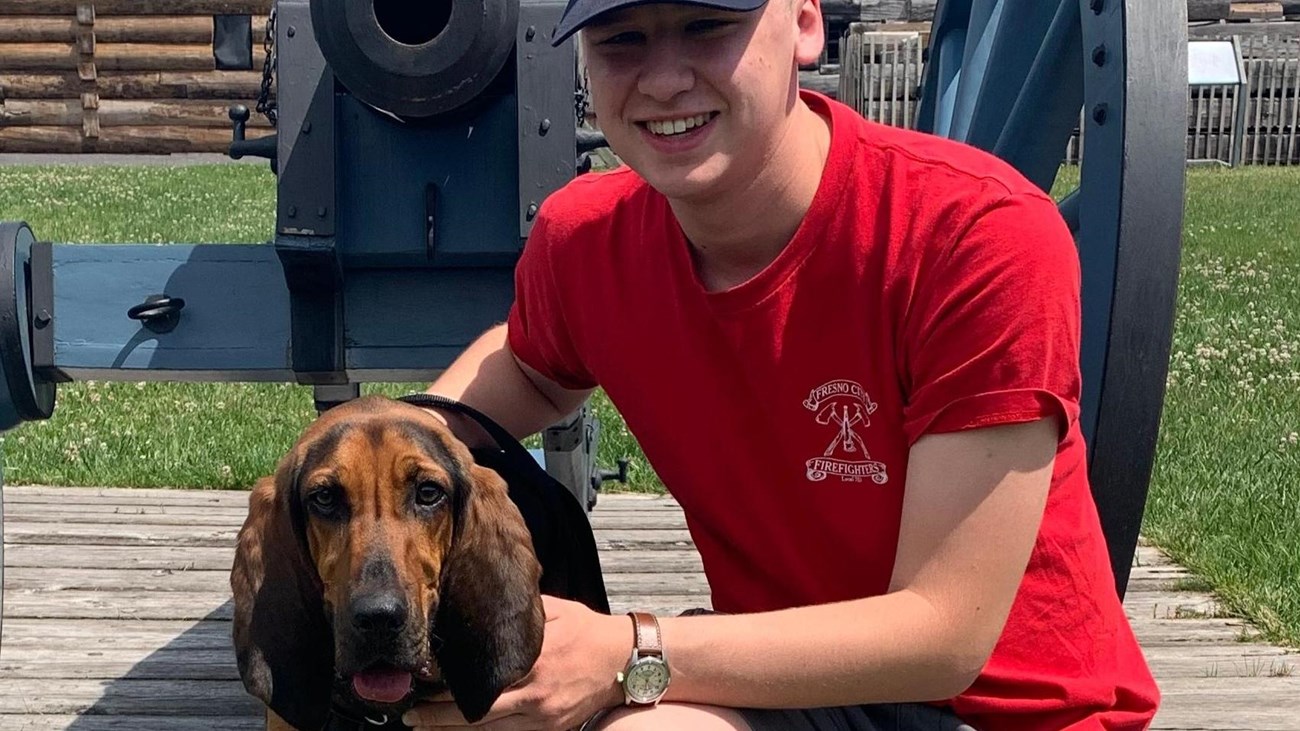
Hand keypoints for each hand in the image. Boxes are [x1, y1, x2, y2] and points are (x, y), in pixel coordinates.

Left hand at [403, 595, 628, 729]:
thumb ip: (519, 610)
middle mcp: (537, 692)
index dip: (448, 684)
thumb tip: (482, 597)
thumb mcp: (554, 610)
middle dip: (439, 716)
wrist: (626, 661)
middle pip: (477, 712)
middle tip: (410, 713)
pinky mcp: (551, 730)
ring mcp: (544, 716)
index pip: (481, 676)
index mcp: (534, 659)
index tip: (422, 681)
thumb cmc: (587, 631)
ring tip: (422, 726)